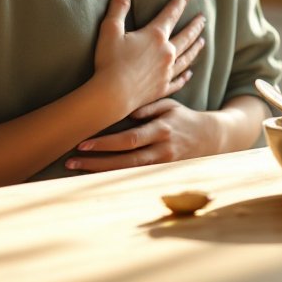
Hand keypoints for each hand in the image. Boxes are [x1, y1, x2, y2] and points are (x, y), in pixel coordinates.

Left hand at [67, 99, 219, 171]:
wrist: (210, 138)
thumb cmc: (183, 118)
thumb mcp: (169, 105)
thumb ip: (147, 107)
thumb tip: (124, 110)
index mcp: (162, 130)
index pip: (129, 139)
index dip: (106, 143)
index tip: (83, 143)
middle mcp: (162, 150)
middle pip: (125, 160)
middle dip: (96, 162)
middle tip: (71, 160)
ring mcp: (162, 165)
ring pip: (127, 172)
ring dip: (101, 171)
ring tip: (76, 169)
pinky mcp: (161, 173)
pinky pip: (134, 176)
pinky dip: (114, 176)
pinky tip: (94, 176)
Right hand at [92, 0, 205, 115]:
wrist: (112, 95)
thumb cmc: (109, 61)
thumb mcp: (110, 29)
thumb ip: (119, 6)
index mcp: (155, 36)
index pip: (171, 14)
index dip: (179, 3)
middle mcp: (167, 52)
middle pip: (186, 36)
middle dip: (195, 26)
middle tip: (203, 19)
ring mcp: (167, 71)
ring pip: (187, 57)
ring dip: (196, 48)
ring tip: (202, 42)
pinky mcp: (163, 88)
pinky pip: (179, 80)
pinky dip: (186, 76)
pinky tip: (190, 73)